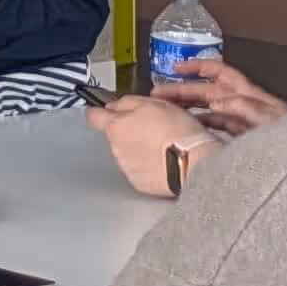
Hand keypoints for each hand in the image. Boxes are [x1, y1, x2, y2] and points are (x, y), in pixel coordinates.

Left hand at [89, 94, 203, 199]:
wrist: (193, 164)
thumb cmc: (178, 132)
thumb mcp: (154, 104)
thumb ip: (128, 103)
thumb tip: (112, 105)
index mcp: (116, 125)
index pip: (93, 116)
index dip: (100, 112)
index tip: (105, 112)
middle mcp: (116, 147)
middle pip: (114, 136)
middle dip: (127, 132)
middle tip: (150, 129)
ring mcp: (126, 167)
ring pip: (126, 153)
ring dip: (138, 149)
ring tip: (161, 147)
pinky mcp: (138, 183)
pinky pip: (138, 171)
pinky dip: (146, 167)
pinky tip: (163, 162)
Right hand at [153, 64, 286, 135]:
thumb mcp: (270, 116)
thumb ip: (243, 107)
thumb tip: (215, 102)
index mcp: (249, 94)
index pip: (219, 71)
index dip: (197, 66)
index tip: (177, 67)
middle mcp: (243, 105)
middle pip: (207, 91)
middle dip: (182, 90)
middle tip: (159, 94)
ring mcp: (241, 122)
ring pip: (208, 109)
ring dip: (188, 108)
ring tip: (168, 111)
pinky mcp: (242, 139)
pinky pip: (216, 128)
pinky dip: (200, 126)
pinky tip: (189, 129)